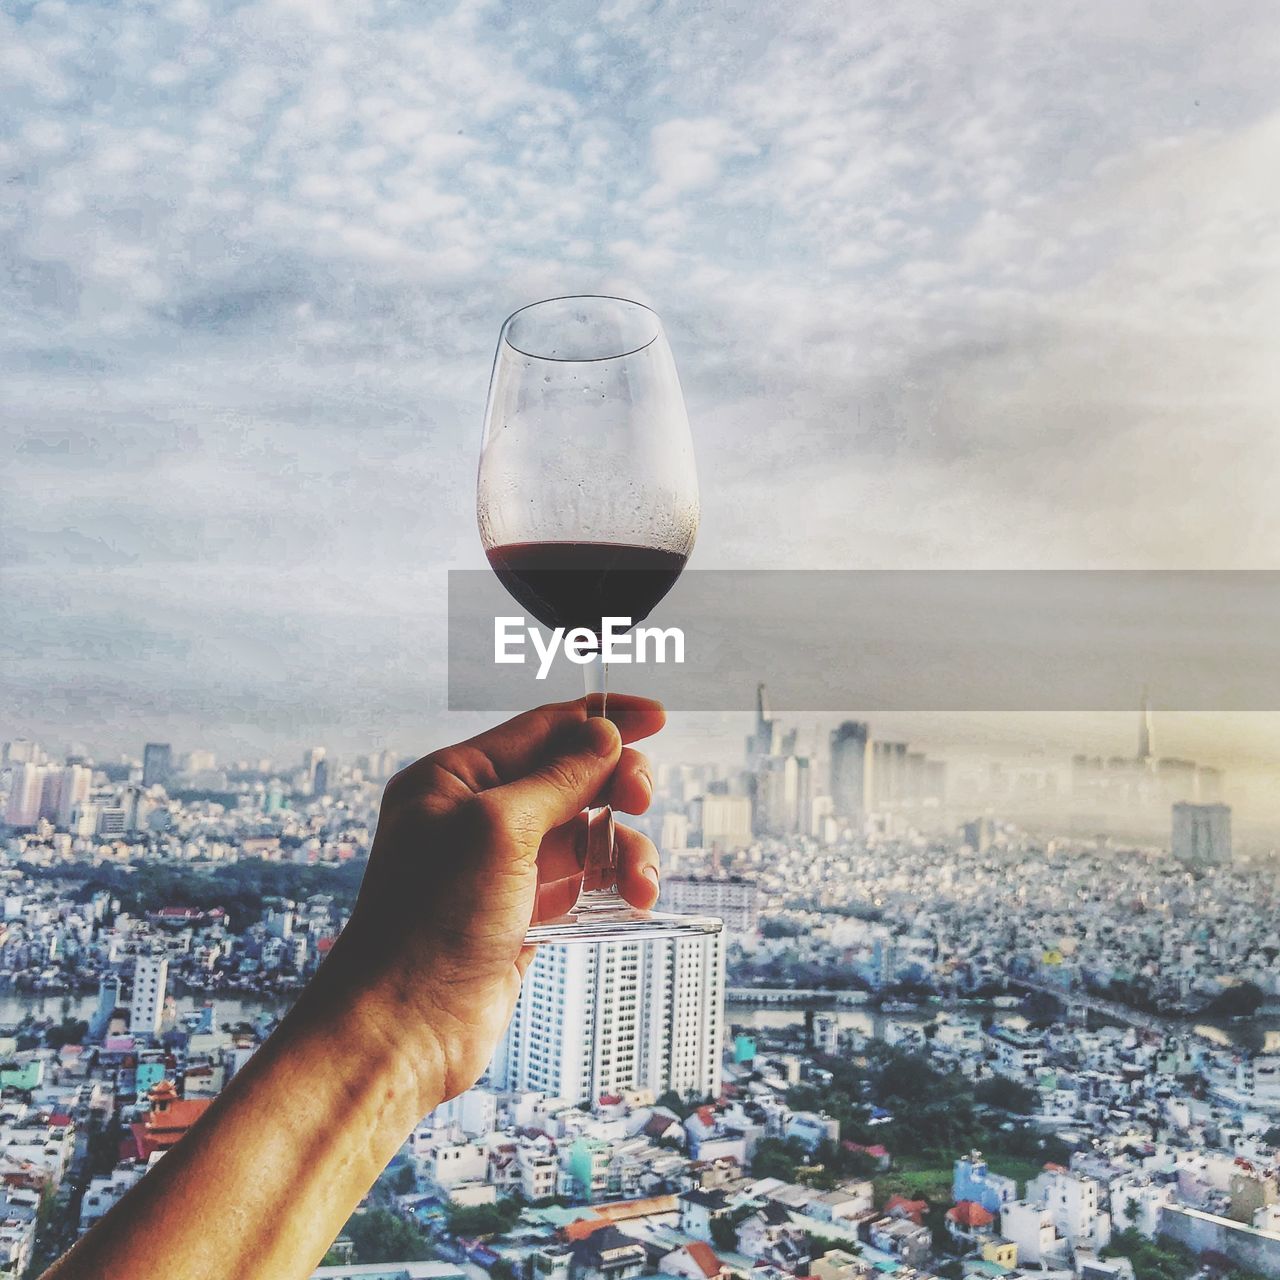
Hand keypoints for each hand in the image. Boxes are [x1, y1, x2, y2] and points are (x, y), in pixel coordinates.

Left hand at [326, 696, 665, 1104]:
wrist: (403, 1031)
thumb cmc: (426, 925)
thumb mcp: (498, 830)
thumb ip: (559, 777)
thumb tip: (605, 735)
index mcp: (455, 779)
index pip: (542, 728)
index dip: (602, 719)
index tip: (656, 717)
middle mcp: (479, 816)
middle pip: (573, 776)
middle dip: (616, 784)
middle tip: (641, 797)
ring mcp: (503, 867)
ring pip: (588, 832)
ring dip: (624, 848)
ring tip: (640, 883)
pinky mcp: (525, 913)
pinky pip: (586, 880)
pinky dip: (615, 884)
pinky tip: (634, 901)